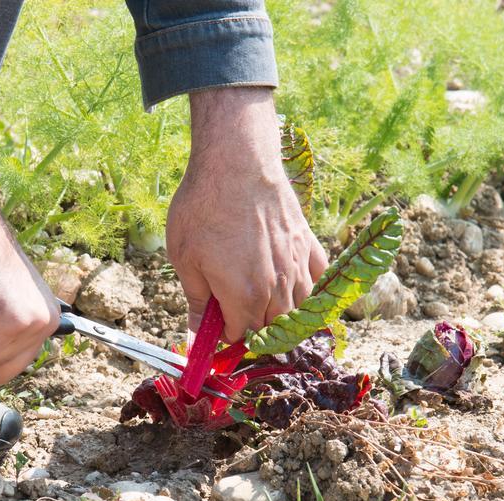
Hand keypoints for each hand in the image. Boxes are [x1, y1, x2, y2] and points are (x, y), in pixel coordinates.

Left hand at [167, 88, 326, 342]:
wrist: (237, 161)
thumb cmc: (204, 207)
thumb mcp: (185, 258)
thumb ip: (196, 302)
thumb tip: (197, 334)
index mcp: (244, 297)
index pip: (240, 335)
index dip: (225, 335)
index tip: (215, 325)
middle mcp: (277, 288)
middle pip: (271, 327)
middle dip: (253, 327)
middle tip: (234, 311)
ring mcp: (297, 266)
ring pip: (298, 308)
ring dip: (280, 312)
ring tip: (261, 301)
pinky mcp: (308, 243)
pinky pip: (318, 279)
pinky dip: (308, 288)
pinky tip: (292, 283)